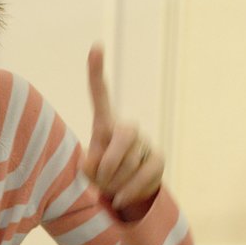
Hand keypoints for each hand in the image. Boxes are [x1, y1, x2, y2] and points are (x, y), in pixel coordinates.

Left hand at [82, 45, 163, 218]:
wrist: (122, 193)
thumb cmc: (100, 176)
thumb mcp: (87, 170)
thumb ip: (90, 165)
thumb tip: (104, 166)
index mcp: (105, 125)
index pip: (100, 96)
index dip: (96, 73)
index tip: (95, 46)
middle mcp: (127, 128)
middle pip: (121, 139)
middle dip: (108, 165)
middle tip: (101, 179)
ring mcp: (145, 143)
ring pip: (129, 163)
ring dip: (114, 182)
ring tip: (111, 186)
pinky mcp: (158, 160)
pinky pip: (143, 176)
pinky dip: (128, 191)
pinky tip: (119, 198)